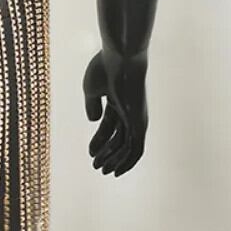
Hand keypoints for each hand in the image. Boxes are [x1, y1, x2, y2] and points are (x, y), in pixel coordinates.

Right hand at [82, 49, 147, 175]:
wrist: (121, 59)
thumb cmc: (105, 68)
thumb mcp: (92, 88)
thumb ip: (92, 105)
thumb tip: (92, 121)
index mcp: (118, 100)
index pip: (109, 126)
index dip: (100, 140)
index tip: (90, 152)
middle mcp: (129, 111)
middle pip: (118, 138)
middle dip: (107, 153)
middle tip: (95, 166)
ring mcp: (136, 118)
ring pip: (127, 146)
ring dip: (114, 160)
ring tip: (100, 169)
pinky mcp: (140, 123)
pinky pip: (135, 149)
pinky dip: (126, 161)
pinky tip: (115, 170)